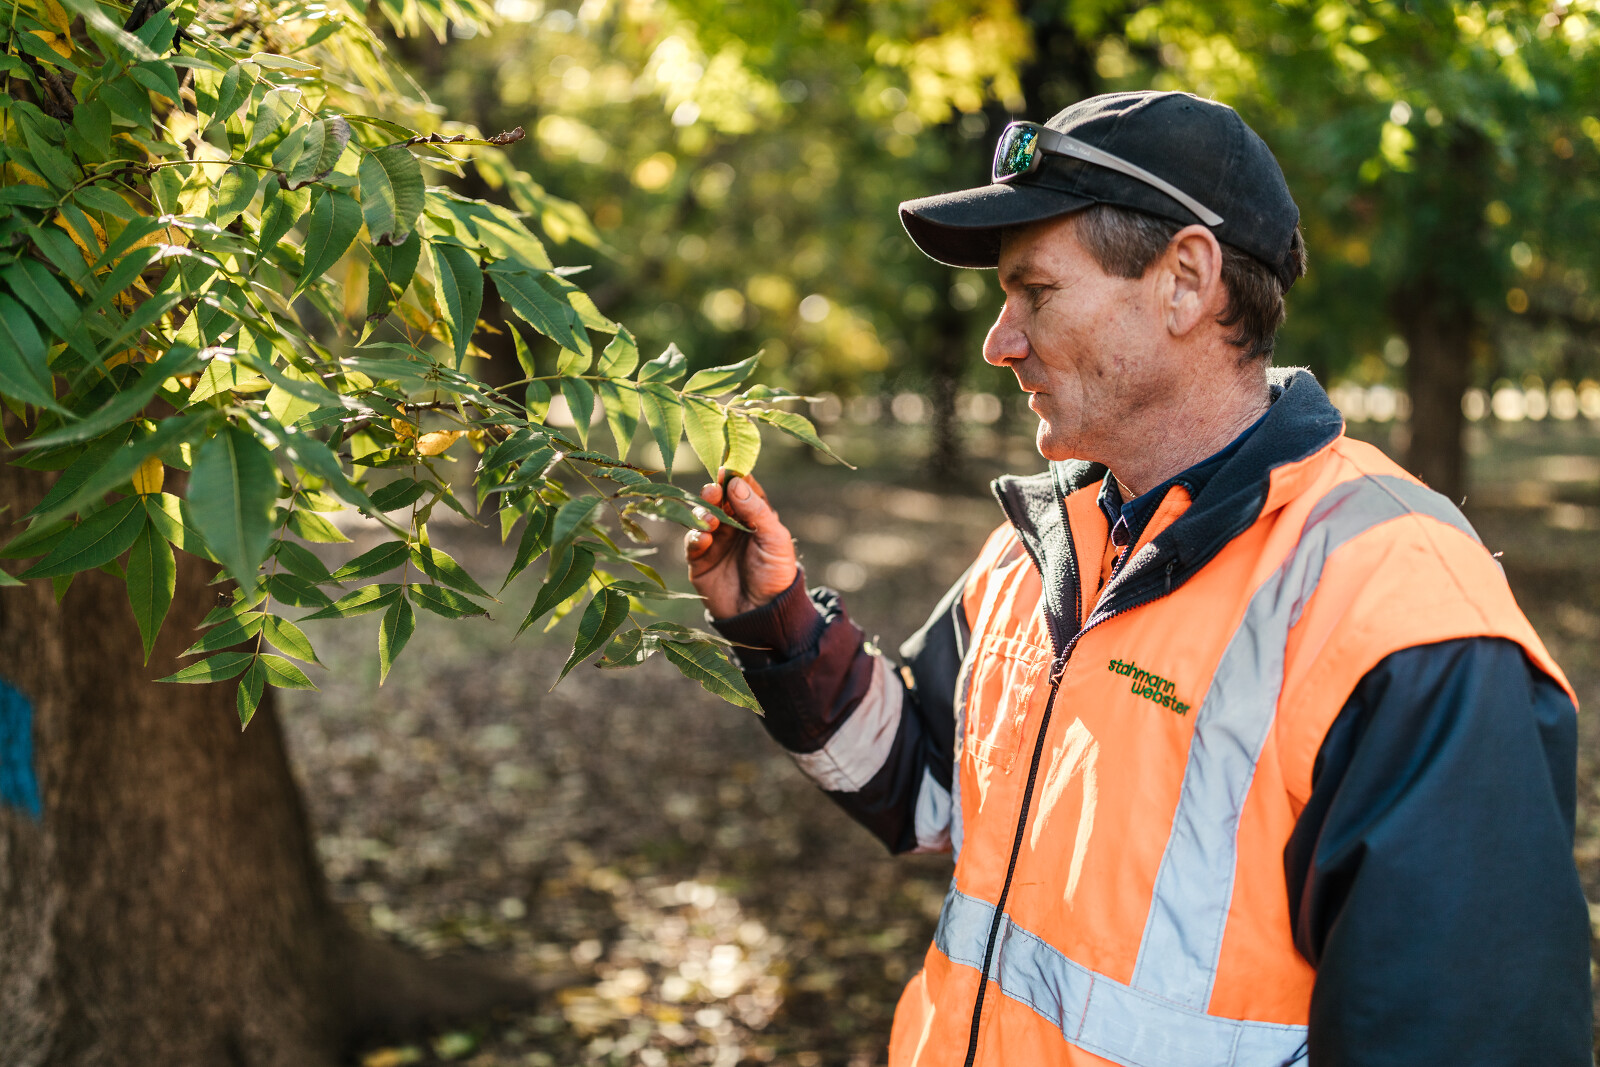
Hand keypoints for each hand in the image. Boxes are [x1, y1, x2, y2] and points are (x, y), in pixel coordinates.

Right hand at [684, 471, 797, 618]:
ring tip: (710, 520)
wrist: (763, 615)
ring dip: (703, 513)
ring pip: (701, 516)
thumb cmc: (776, 574)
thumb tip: (736, 482)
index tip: (726, 468)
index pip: (742, 488)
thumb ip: (757, 511)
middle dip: (714, 492)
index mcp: (755, 515)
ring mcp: (715, 540)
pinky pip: (692, 541)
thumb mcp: (775, 539)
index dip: (734, 476)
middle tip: (713, 490)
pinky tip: (704, 538)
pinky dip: (695, 536)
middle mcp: (732, 524)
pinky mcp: (699, 560)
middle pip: (718, 499)